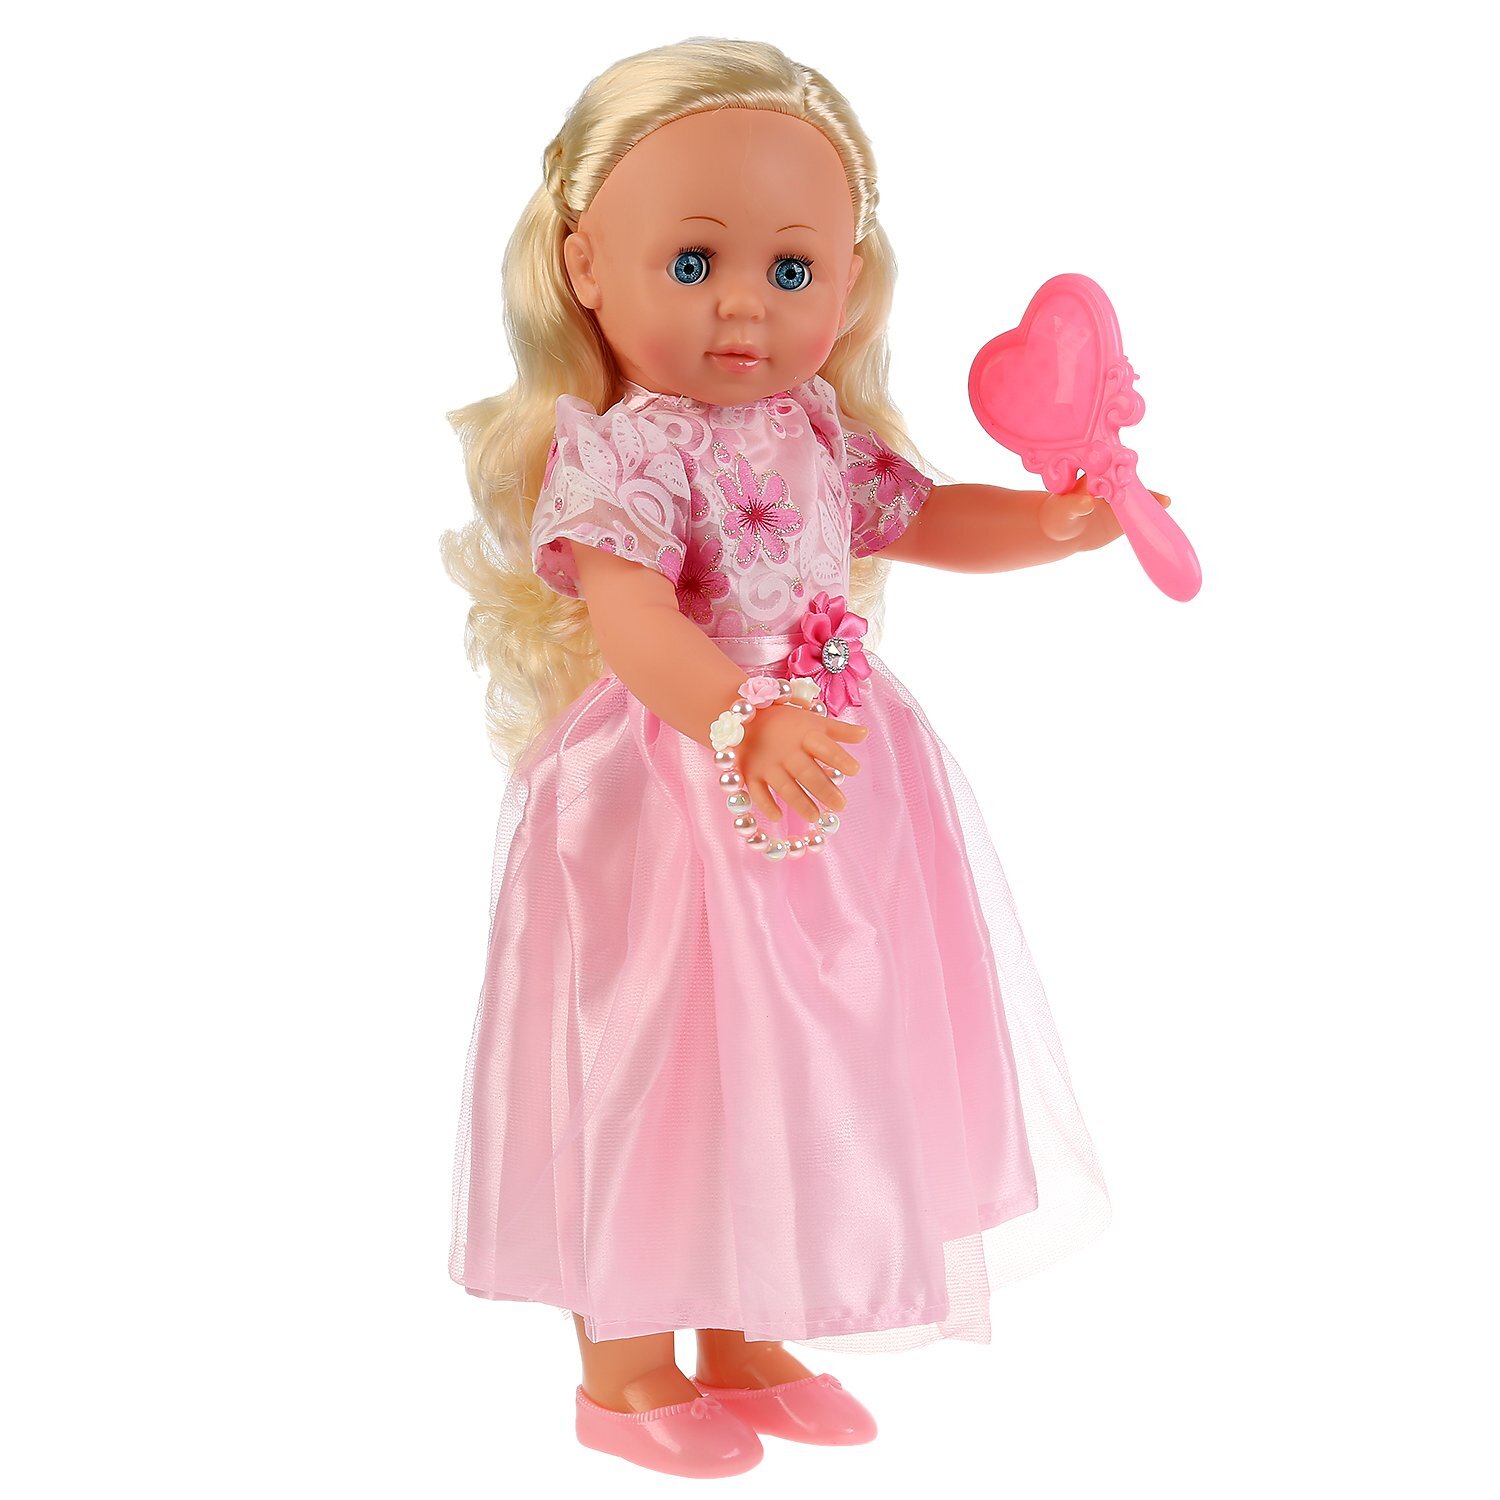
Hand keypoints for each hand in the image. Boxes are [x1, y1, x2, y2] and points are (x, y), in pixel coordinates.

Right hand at [735, 703, 867, 825]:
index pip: (824, 747)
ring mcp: (767, 764)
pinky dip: (765, 805)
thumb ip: (840, 730)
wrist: (746, 716)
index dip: (839, 758)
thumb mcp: (814, 722)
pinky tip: (777, 817)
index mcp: (804, 736)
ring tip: (815, 817)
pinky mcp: (751, 773)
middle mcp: (786, 751)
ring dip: (799, 803)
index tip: (855, 770)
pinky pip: (756, 792)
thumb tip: (865, 734)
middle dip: (823, 789)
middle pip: (806, 772)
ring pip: (784, 787)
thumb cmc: (788, 722)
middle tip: (841, 805)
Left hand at [1040, 471, 1171, 551]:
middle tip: (1141, 487)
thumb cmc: (1059, 516)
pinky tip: (1165, 505)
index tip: (1121, 469)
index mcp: (1092, 474)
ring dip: (1147, 496)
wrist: (1064, 532)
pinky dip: (1150, 509)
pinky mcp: (1125, 512)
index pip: (1106, 465)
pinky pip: (1138, 511)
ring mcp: (1119, 497)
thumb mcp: (1064, 510)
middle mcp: (1109, 481)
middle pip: (1125, 477)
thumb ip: (1075, 505)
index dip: (1114, 464)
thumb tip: (1087, 503)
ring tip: (1162, 501)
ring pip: (1135, 494)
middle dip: (1133, 480)